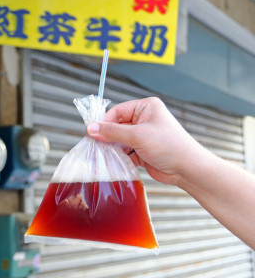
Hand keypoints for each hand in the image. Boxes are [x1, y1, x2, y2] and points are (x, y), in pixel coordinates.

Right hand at [86, 97, 209, 185]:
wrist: (188, 169)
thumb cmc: (169, 146)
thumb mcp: (138, 136)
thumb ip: (112, 132)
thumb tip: (90, 128)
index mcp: (146, 107)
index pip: (118, 111)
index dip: (105, 122)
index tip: (92, 133)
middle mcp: (144, 119)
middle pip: (117, 126)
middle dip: (108, 137)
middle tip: (96, 146)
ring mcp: (143, 136)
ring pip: (119, 140)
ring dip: (113, 148)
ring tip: (104, 155)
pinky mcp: (142, 150)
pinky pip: (125, 151)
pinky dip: (119, 157)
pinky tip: (114, 162)